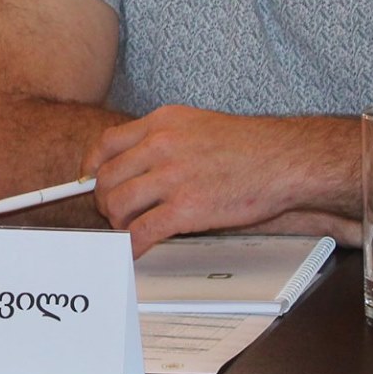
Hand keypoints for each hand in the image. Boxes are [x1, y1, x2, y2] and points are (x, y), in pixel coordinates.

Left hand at [85, 106, 324, 255]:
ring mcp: (172, 177)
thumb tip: (135, 161)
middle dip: (103, 200)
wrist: (283, 160)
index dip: (91, 167)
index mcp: (161, 123)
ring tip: (127, 229)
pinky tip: (134, 251)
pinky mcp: (186, 209)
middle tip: (112, 212)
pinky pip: (142, 231)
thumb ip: (163, 139)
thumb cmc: (247, 146)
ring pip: (118, 204)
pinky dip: (131, 246)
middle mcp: (161, 146)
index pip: (106, 143)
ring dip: (116, 222)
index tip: (89, 181)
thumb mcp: (195, 124)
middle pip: (107, 177)